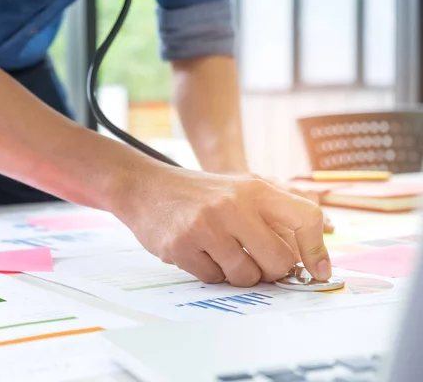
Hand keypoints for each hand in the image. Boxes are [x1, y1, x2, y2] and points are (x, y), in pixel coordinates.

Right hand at [114, 167, 330, 286]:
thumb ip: (272, 215)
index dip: (317, 250)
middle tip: (256, 263)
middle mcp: (233, 205)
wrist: (145, 187)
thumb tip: (308, 257)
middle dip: (271, 271)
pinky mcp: (182, 246)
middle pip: (279, 261)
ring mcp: (206, 227)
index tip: (319, 270)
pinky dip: (209, 272)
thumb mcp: (238, 189)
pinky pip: (213, 279)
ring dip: (237, 274)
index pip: (305, 218)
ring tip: (219, 252)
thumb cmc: (198, 194)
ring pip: (245, 277)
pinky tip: (198, 252)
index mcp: (253, 189)